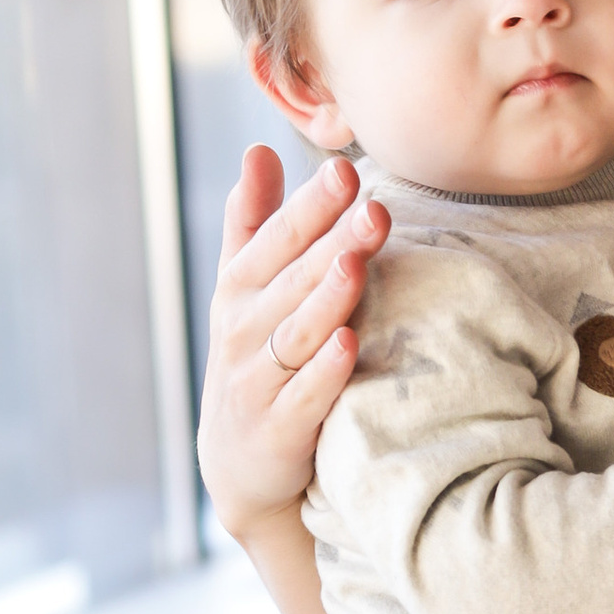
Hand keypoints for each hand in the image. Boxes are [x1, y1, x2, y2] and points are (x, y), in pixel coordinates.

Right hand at [195, 146, 389, 538]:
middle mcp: (241, 330)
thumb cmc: (253, 356)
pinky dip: (323, 373)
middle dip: (331, 242)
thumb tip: (258, 149)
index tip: (344, 169)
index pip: (277, 239)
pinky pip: (302, 397)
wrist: (240, 464)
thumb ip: (253, 222)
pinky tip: (348, 344)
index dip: (309, 206)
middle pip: (292, 280)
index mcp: (240, 289)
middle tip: (373, 206)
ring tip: (356, 264)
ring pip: (295, 333)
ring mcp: (256, 380)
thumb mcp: (243, 289)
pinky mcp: (276, 428)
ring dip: (326, 299)